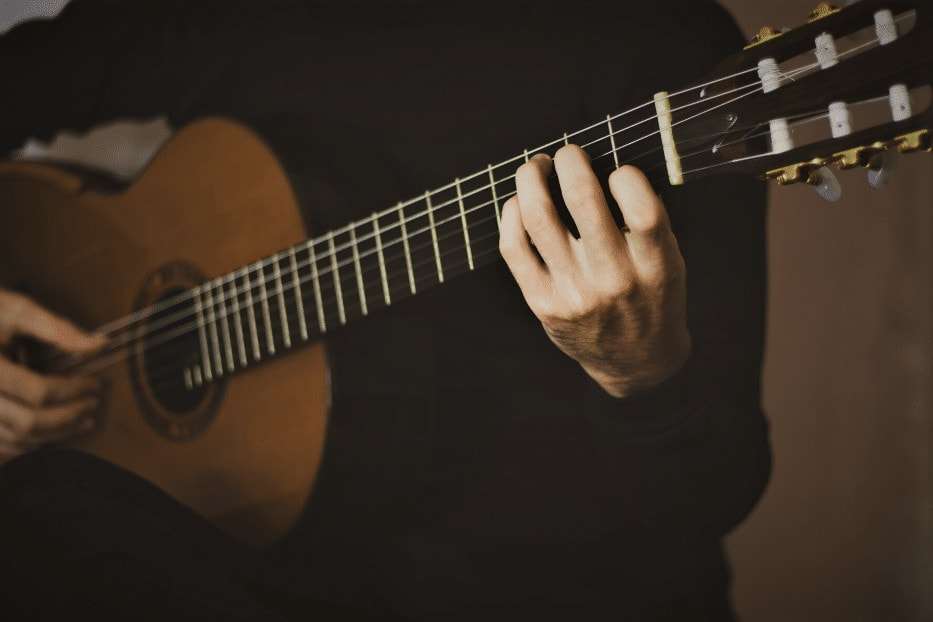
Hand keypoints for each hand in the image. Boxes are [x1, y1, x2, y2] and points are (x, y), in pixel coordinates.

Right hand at [0, 289, 104, 463]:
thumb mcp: (15, 310)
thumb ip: (57, 329)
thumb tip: (99, 344)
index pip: (38, 391)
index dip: (75, 391)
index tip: (96, 384)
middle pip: (29, 423)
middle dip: (69, 418)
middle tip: (93, 405)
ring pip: (14, 441)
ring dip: (54, 437)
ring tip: (81, 421)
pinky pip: (0, 448)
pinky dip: (28, 446)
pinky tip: (50, 434)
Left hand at [499, 146, 690, 398]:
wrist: (635, 361)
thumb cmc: (652, 300)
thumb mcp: (670, 264)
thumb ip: (648, 223)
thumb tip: (605, 168)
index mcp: (655, 267)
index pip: (642, 209)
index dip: (625, 177)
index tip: (617, 172)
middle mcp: (613, 280)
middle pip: (583, 201)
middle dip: (570, 162)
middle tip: (567, 154)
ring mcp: (574, 293)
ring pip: (540, 218)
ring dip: (532, 179)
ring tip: (535, 166)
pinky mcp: (543, 303)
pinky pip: (515, 248)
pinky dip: (512, 215)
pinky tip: (518, 202)